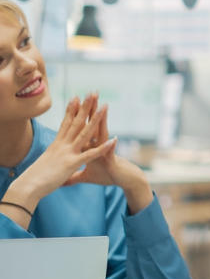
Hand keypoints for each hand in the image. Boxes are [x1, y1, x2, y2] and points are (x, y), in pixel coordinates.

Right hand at [7, 94, 115, 211]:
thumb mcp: (46, 163)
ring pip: (85, 133)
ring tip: (105, 106)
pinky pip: (90, 154)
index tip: (76, 97)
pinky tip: (113, 140)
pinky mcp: (72, 163)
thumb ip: (52, 158)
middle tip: (93, 92)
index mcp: (57, 144)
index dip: (71, 110)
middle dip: (85, 107)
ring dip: (96, 119)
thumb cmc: (35, 177)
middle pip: (76, 122)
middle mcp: (62, 145)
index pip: (66, 123)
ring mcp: (67, 153)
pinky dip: (102, 148)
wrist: (27, 186)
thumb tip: (51, 156)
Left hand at [67, 99, 152, 213]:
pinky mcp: (111, 161)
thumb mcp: (87, 176)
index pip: (83, 127)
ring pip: (103, 134)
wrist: (124, 181)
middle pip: (93, 125)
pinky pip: (110, 153)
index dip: (78, 115)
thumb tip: (62, 180)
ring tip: (104, 107)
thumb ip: (74, 176)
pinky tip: (114, 140)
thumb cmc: (107, 176)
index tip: (74, 100)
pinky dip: (111, 147)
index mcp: (90, 147)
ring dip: (103, 122)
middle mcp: (98, 145)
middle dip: (91, 110)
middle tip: (91, 94)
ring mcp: (106, 151)